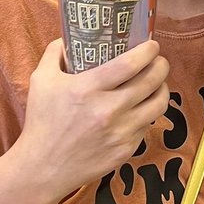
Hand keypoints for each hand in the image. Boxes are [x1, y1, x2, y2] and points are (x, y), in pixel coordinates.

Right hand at [14, 38, 169, 201]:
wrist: (42, 167)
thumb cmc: (42, 121)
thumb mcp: (41, 80)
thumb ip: (55, 53)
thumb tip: (70, 35)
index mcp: (88, 89)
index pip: (130, 63)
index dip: (148, 50)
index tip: (151, 45)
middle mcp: (108, 110)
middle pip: (152, 80)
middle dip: (161, 65)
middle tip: (158, 60)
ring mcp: (120, 132)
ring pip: (158, 104)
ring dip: (163, 88)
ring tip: (157, 83)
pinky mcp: (127, 149)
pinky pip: (148, 125)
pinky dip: (148, 113)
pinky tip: (141, 107)